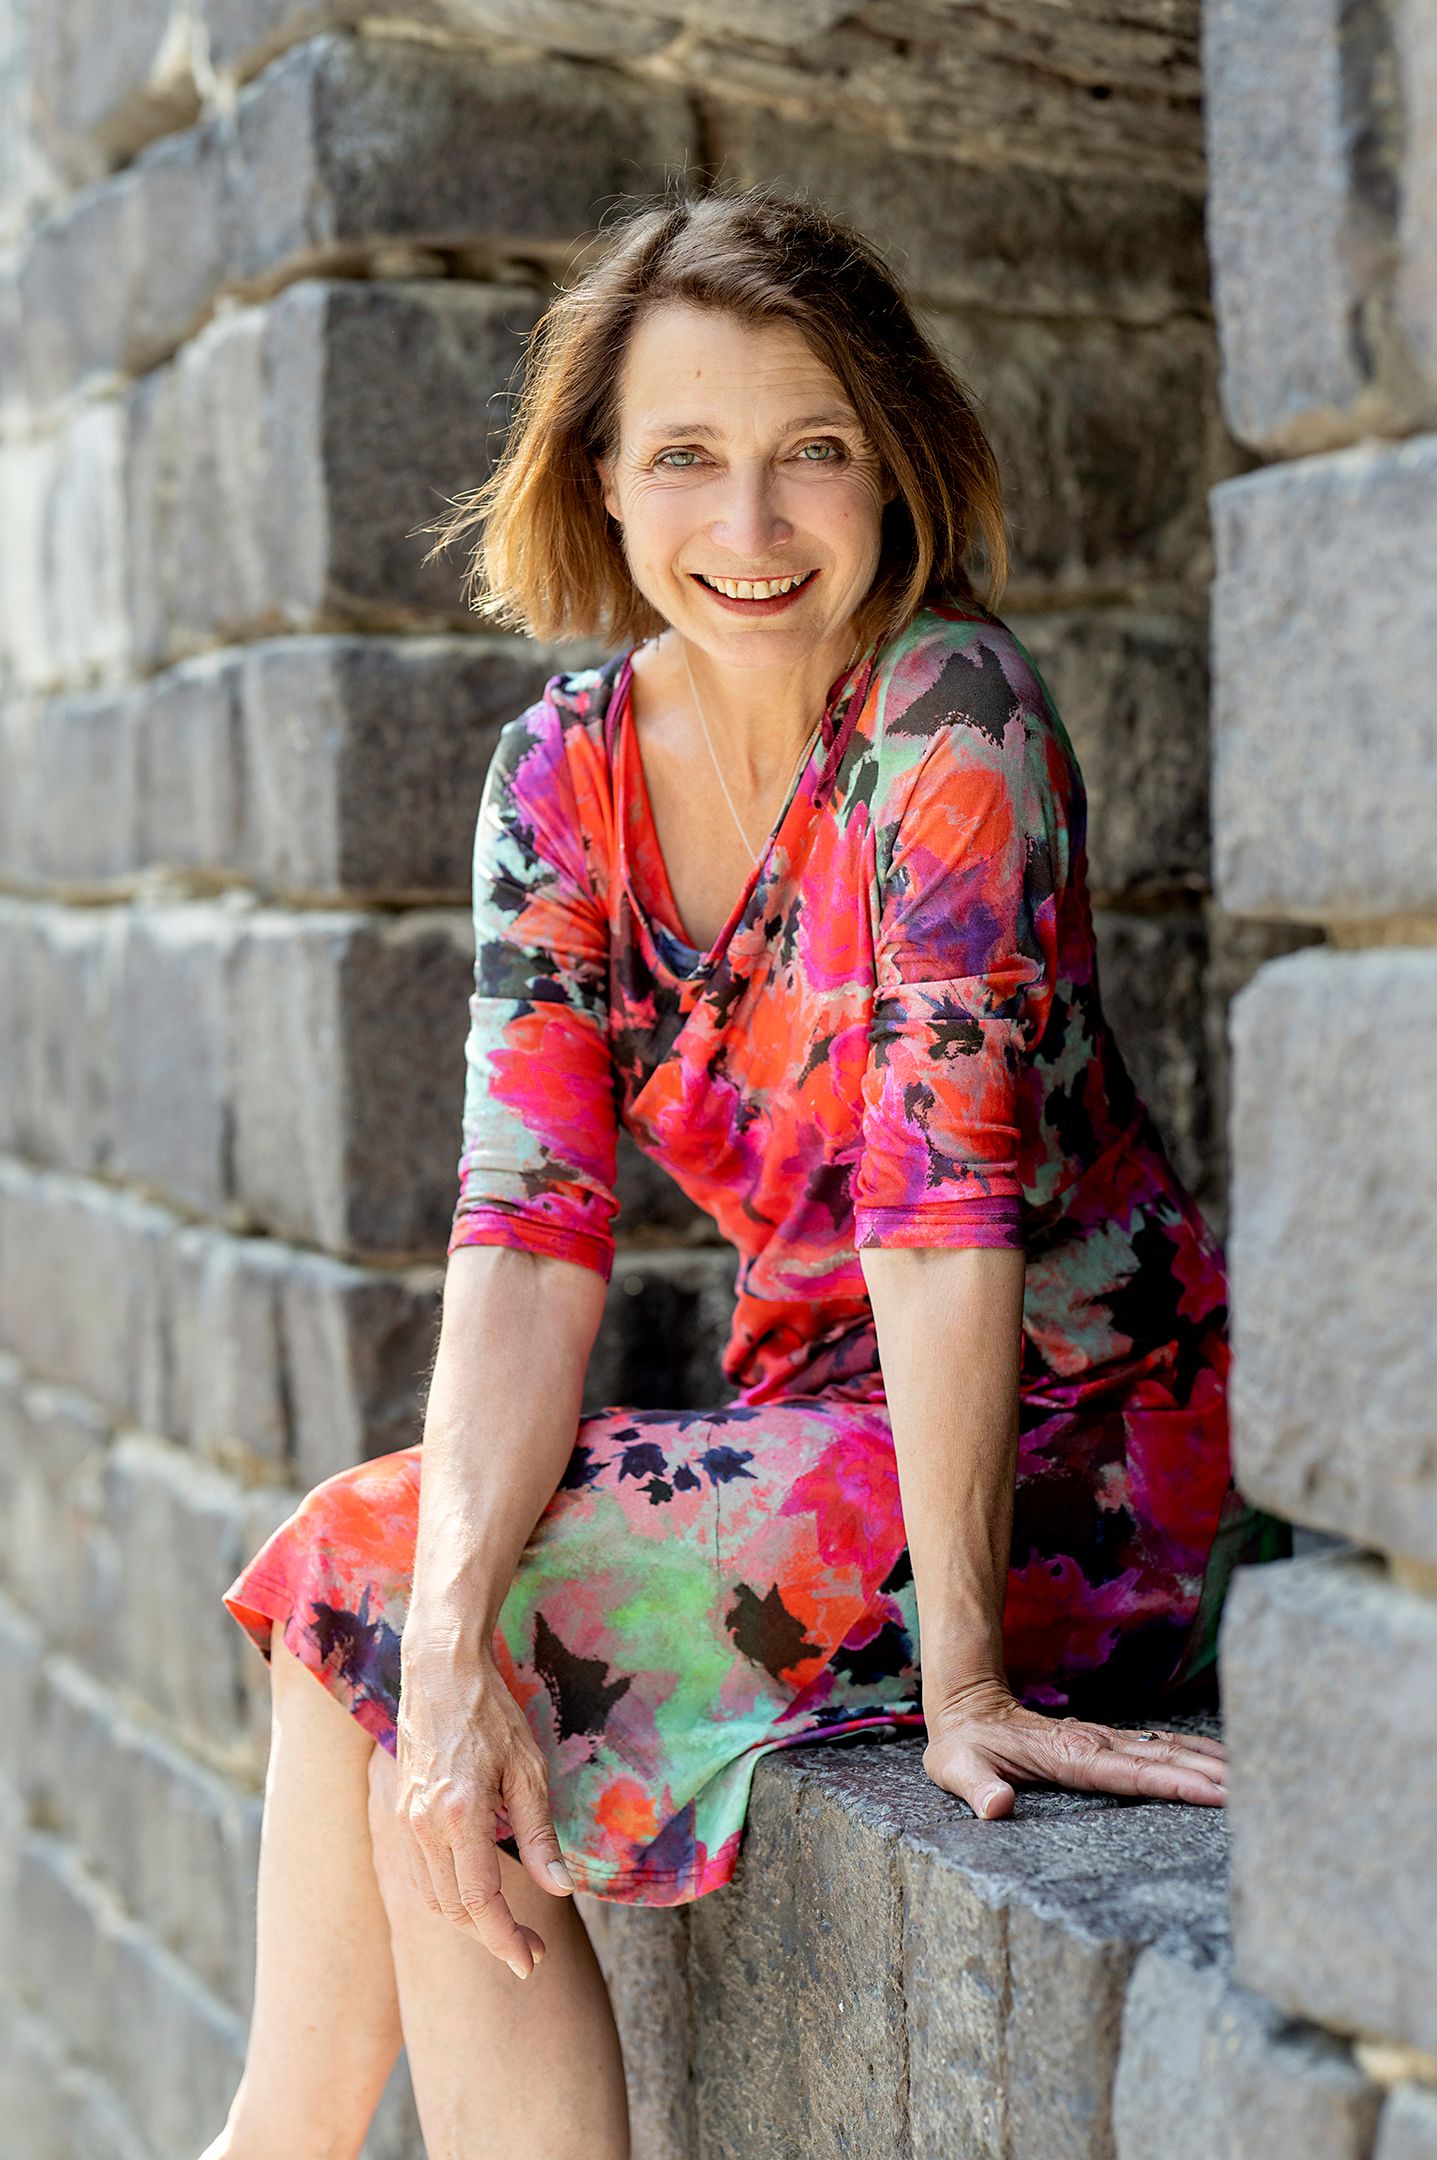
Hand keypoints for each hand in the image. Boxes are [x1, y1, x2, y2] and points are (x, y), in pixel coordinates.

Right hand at [395, 1621, 572, 1977]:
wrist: (440, 1670)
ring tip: (509, 1927)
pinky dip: (447, 1896)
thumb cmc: (491, 1712)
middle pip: (452, 1910)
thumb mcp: (529, 1769)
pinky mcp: (400, 1811)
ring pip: (431, 1897)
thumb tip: (561, 1888)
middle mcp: (423, 1825)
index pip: (479, 1902)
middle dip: (491, 1938)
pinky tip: (475, 1894)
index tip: (530, 1963)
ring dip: (468, 1922)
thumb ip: (540, 1833)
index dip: (505, 1940)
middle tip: (532, 1949)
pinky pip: (419, 1873)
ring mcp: (405, 1819)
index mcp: (459, 1816)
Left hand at [922, 1675, 1226, 1818]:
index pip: (1131, 1773)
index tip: (1217, 1792)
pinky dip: (1191, 1754)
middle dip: (1210, 1773)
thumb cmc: (962, 1747)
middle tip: (1260, 1790)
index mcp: (1068, 1757)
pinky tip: (1219, 1763)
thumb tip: (995, 1809)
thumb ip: (976, 1788)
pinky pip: (1156, 1748)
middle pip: (1162, 1758)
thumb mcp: (955, 1768)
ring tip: (1255, 1776)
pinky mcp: (1104, 1744)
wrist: (967, 1709)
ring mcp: (1102, 1741)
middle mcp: (1094, 1745)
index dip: (1175, 1783)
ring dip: (1208, 1761)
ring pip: (1165, 1749)